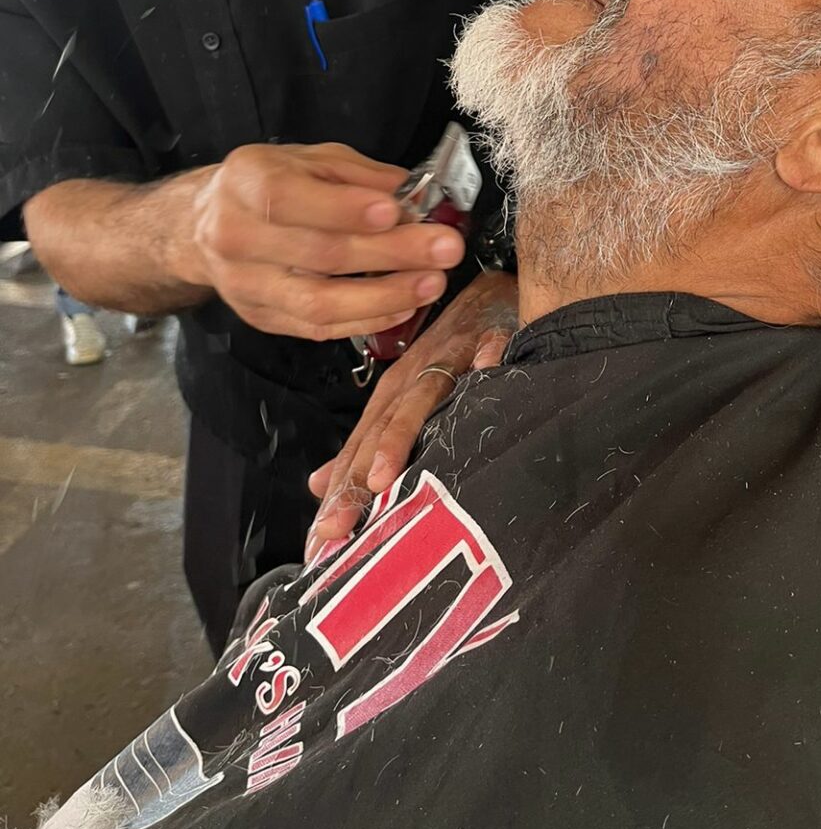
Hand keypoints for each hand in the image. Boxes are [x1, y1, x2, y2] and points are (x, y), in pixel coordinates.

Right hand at [175, 142, 466, 340]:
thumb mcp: (309, 159)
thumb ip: (359, 175)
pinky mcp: (262, 318)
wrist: (204, 226)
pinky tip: (404, 306)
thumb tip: (411, 194)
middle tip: (444, 248)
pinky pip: (318, 328)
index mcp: (245, 183)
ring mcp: (246, 285)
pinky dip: (366, 320)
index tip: (397, 211)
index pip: (289, 200)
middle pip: (318, 254)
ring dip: (385, 296)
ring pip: (318, 302)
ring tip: (432, 284)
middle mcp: (236, 236)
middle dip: (390, 253)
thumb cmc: (269, 184)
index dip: (345, 208)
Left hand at [305, 271, 517, 558]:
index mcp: (395, 394)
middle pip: (380, 429)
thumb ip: (367, 440)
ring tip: (382, 476)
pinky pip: (492, 347)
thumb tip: (319, 486)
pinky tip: (486, 374)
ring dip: (401, 433)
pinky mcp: (494, 334)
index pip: (359, 447)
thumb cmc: (451, 346)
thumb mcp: (405, 391)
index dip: (339, 493)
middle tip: (337, 525)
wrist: (492, 289)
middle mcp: (416, 377)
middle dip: (355, 478)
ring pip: (423, 396)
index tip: (321, 539)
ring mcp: (454, 355)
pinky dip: (488, 360)